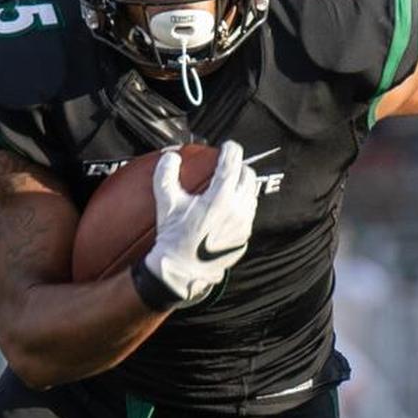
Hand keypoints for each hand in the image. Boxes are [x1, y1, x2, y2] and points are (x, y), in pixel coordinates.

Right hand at [144, 141, 257, 304]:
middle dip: (239, 167)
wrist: (183, 271)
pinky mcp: (244, 236)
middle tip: (228, 166)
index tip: (227, 147)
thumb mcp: (166, 205)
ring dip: (242, 186)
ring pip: (251, 194)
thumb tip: (171, 157)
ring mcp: (243, 224)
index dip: (231, 150)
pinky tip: (229, 207)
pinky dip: (242, 205)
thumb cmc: (174, 238)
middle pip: (248, 176)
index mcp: (220, 198)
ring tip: (230, 185)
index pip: (232, 164)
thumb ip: (166, 176)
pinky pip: (248, 214)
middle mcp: (237, 210)